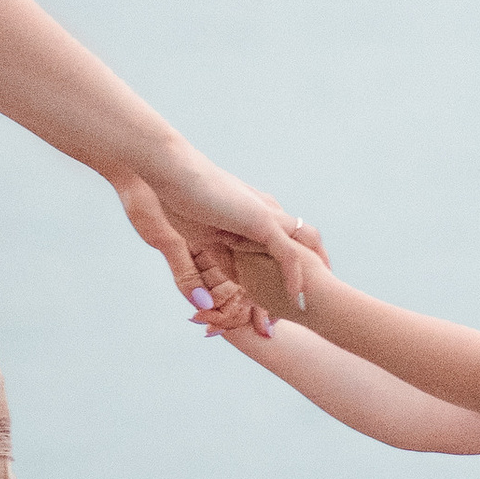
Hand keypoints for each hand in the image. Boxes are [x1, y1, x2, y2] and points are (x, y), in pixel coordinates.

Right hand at [118, 162, 321, 322]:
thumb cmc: (178, 197)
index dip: (284, 276)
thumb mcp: (202, 238)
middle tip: (299, 308)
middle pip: (302, 245)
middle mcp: (268, 212)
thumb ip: (219, 260)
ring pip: (305, 247)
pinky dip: (294, 276)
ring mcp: (267, 215)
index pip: (280, 248)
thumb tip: (223, 290)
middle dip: (307, 275)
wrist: (170, 170)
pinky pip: (288, 253)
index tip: (278, 306)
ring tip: (305, 306)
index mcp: (255, 214)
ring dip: (309, 276)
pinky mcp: (261, 220)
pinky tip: (294, 298)